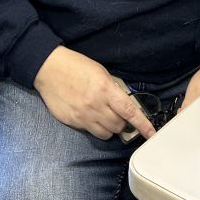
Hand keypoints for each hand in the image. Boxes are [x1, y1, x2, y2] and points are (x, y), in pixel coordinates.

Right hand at [33, 46, 155, 140]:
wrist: (48, 68)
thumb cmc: (75, 66)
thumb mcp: (100, 72)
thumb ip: (113, 89)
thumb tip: (123, 104)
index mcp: (105, 89)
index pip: (129, 111)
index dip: (142, 124)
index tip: (151, 133)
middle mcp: (96, 105)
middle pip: (118, 126)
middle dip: (122, 122)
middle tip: (116, 113)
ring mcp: (83, 116)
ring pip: (106, 133)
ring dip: (109, 127)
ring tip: (104, 116)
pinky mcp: (72, 122)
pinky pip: (90, 132)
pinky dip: (95, 127)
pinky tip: (89, 116)